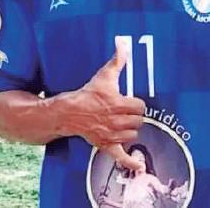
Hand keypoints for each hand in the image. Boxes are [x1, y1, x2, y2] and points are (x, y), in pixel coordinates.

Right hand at [54, 37, 144, 169]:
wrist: (69, 111)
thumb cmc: (88, 93)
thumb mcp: (104, 74)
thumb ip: (118, 59)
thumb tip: (123, 42)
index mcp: (119, 103)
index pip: (141, 106)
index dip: (137, 103)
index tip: (131, 101)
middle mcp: (117, 121)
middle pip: (139, 121)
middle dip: (134, 116)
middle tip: (126, 112)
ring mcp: (112, 134)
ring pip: (133, 135)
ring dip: (131, 130)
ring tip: (123, 123)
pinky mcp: (106, 145)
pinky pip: (122, 157)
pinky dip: (131, 163)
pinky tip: (139, 166)